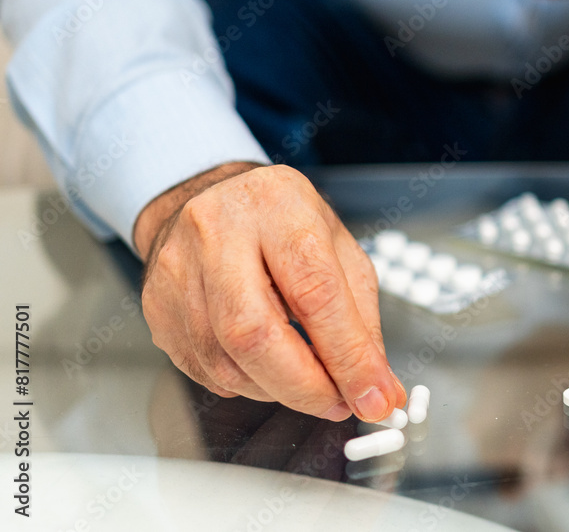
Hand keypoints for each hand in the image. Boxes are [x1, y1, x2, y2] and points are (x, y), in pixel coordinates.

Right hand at [135, 163, 404, 422]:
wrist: (212, 198)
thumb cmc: (283, 223)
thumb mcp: (339, 250)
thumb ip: (362, 321)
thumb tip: (379, 388)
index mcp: (278, 207)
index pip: (315, 293)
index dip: (348, 356)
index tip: (374, 397)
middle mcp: (219, 232)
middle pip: (254, 334)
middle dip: (305, 387)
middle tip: (338, 403)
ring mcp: (178, 269)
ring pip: (225, 362)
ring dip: (277, 390)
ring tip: (306, 381)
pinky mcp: (155, 305)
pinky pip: (202, 370)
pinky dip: (245, 383)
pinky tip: (265, 366)